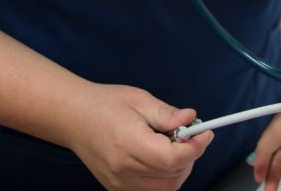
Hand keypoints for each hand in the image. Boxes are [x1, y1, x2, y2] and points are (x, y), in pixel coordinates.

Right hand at [67, 83, 212, 190]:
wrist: (75, 118)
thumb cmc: (106, 104)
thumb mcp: (139, 99)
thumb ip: (166, 113)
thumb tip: (190, 118)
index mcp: (130, 144)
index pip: (172, 158)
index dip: (195, 147)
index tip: (206, 132)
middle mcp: (124, 170)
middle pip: (172, 176)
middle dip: (190, 156)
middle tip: (190, 134)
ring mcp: (120, 183)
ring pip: (165, 188)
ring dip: (179, 168)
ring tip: (174, 144)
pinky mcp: (118, 189)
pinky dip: (165, 178)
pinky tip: (162, 156)